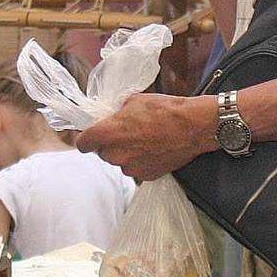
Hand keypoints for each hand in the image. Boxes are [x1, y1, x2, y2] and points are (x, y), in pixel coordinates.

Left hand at [78, 93, 213, 180]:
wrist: (193, 126)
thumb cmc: (166, 110)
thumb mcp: (135, 100)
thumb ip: (118, 113)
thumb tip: (113, 117)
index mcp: (109, 133)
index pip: (83, 143)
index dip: (86, 139)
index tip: (90, 137)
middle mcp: (116, 154)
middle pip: (103, 153)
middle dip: (111, 144)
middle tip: (127, 133)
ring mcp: (131, 167)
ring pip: (120, 162)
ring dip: (126, 154)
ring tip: (145, 140)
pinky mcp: (146, 175)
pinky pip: (136, 169)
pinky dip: (141, 161)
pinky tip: (153, 149)